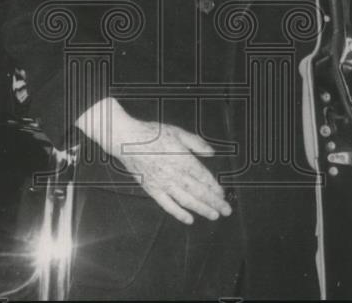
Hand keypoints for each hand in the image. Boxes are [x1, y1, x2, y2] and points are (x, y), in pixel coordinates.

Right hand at [77, 98, 231, 224]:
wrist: (125, 139)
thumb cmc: (152, 133)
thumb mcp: (177, 131)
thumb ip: (196, 142)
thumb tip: (211, 153)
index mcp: (182, 158)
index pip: (203, 177)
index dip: (214, 187)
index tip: (223, 195)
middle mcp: (174, 173)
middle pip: (198, 191)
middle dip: (214, 202)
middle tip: (226, 211)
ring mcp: (163, 183)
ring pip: (186, 200)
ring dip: (201, 209)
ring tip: (214, 216)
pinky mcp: (151, 189)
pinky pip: (167, 205)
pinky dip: (179, 214)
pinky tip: (189, 219)